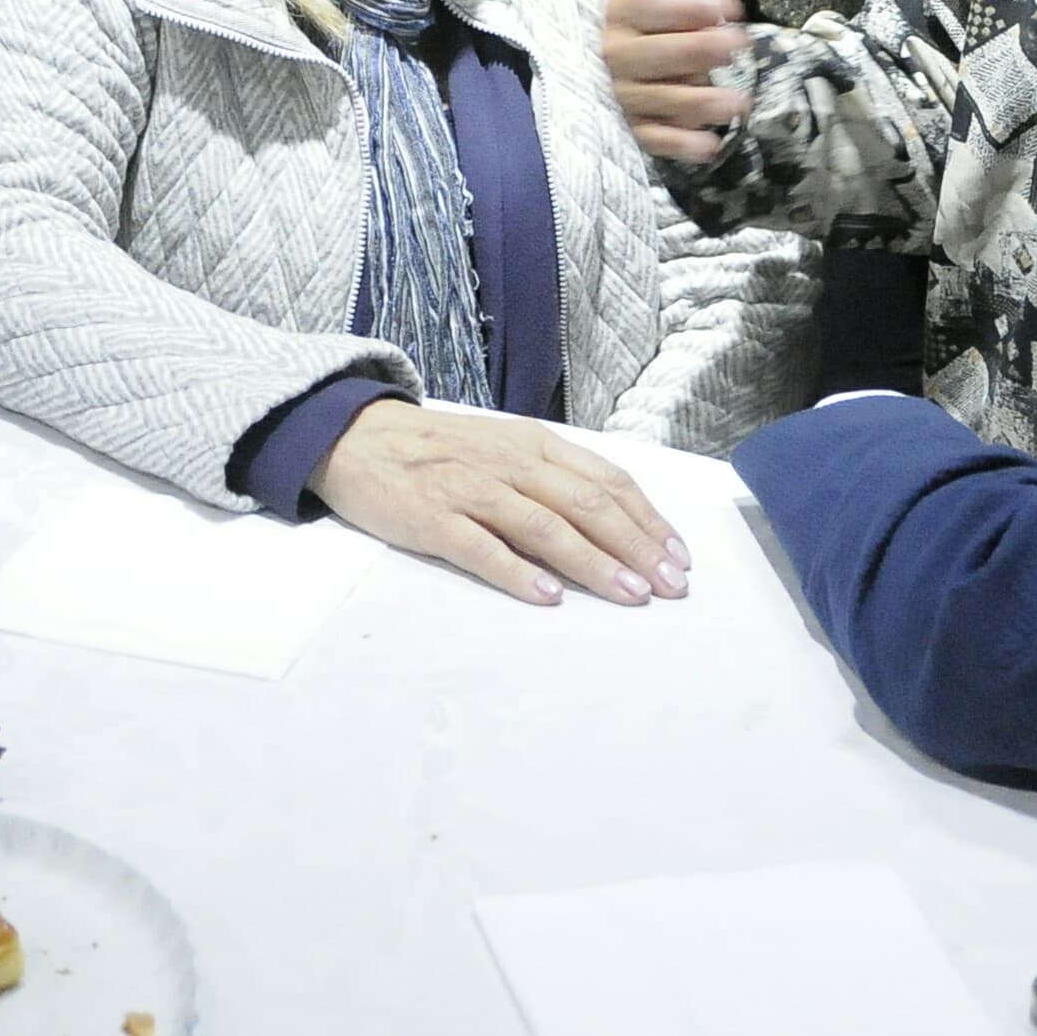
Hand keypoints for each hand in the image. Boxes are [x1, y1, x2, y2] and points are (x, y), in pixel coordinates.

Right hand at [311, 400, 692, 606]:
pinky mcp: (433, 517)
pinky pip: (481, 547)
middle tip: (670, 586)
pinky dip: (518, 572)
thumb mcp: (504, 450)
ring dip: (593, 563)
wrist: (358, 438)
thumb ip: (552, 480)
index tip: (678, 557)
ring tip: (629, 594)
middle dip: (636, 547)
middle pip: (587, 504)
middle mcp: (510, 462)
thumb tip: (614, 527)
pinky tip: (549, 597)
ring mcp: (471, 489)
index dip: (648, 520)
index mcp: (534, 444)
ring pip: (545, 526)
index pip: (607, 480)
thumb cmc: (441, 451)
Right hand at [603, 0, 748, 165]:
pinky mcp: (634, 128)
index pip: (645, 8)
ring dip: (698, 102)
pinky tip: (710, 146)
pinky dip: (680, 145)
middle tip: (737, 46)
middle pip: (650, 56)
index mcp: (620, 14)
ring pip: (656, 100)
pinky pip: (653, 139)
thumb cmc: (660, 27)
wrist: (631, 69)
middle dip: (695, 51)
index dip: (685, 8)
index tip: (727, 7)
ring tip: (739, 103)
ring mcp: (622, 94)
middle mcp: (614, 54)